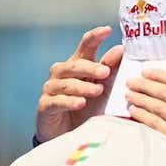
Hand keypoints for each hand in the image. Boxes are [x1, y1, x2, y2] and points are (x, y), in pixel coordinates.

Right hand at [36, 26, 123, 141]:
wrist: (69, 135)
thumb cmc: (87, 109)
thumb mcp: (103, 90)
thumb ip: (110, 71)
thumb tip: (120, 50)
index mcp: (77, 65)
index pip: (85, 46)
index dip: (94, 37)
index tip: (107, 30)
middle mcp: (62, 73)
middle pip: (74, 65)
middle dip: (90, 67)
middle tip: (105, 72)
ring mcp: (51, 89)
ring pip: (66, 83)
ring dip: (82, 86)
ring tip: (97, 91)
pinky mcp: (45, 106)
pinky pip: (56, 101)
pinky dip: (68, 101)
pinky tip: (80, 103)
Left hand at [126, 67, 165, 165]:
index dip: (160, 75)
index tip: (146, 72)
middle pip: (165, 92)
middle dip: (144, 85)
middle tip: (131, 82)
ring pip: (157, 107)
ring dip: (140, 99)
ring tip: (129, 94)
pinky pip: (155, 124)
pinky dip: (142, 116)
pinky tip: (133, 111)